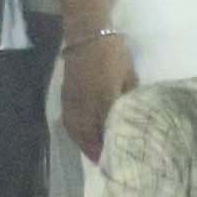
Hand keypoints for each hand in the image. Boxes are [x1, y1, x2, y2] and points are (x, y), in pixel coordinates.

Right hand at [62, 25, 138, 158]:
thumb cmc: (114, 53)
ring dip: (83, 144)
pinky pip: (68, 120)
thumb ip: (129, 96)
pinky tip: (80, 137)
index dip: (110, 145)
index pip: (106, 130)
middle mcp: (86, 104)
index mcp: (104, 99)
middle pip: (88, 134)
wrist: (88, 34)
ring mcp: (73, 100)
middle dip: (95, 150)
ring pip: (75, 130)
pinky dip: (74, 132)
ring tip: (92, 154)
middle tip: (103, 163)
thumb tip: (130, 115)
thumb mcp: (129, 75)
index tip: (116, 157)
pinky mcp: (65, 95)